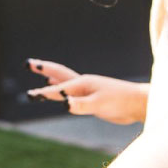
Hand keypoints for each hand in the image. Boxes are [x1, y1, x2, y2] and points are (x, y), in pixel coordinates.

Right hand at [25, 58, 147, 124]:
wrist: (139, 103)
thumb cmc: (121, 101)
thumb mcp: (99, 104)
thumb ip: (81, 104)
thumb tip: (63, 103)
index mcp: (82, 84)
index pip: (58, 89)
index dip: (44, 93)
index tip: (31, 95)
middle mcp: (83, 83)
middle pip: (59, 73)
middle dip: (43, 69)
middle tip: (28, 63)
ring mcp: (88, 90)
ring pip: (65, 82)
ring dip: (53, 79)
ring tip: (43, 76)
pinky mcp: (93, 98)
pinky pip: (73, 92)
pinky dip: (64, 89)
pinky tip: (63, 93)